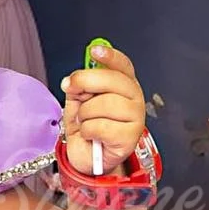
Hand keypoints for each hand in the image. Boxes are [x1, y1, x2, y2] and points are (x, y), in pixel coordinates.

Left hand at [58, 42, 146, 176]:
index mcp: (124, 85)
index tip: (95, 51)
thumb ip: (78, 87)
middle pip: (112, 80)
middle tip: (74, 94)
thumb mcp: (78, 102)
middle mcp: (134, 98)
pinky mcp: (130, 137)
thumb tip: (72, 80)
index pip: (122, 65)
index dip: (110, 56)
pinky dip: (88, 131)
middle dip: (85, 84)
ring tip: (85, 122)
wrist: (88, 158)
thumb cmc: (87, 128)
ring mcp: (136, 118)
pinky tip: (91, 135)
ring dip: (85, 114)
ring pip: (103, 104)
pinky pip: (101, 126)